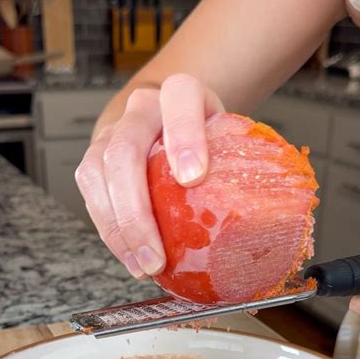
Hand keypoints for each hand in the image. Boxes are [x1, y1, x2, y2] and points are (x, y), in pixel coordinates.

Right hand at [75, 74, 223, 278]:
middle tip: (157, 256)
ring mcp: (111, 133)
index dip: (184, 136)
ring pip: (97, 175)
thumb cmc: (204, 136)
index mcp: (181, 93)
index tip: (193, 177)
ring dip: (118, 228)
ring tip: (143, 266)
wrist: (164, 118)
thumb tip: (268, 224)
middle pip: (125, 150)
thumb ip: (240, 164)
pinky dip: (111, 233)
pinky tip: (131, 258)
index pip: (180, 99)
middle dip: (137, 211)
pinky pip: (91, 197)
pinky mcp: (93, 161)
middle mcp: (140, 108)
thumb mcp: (229, 138)